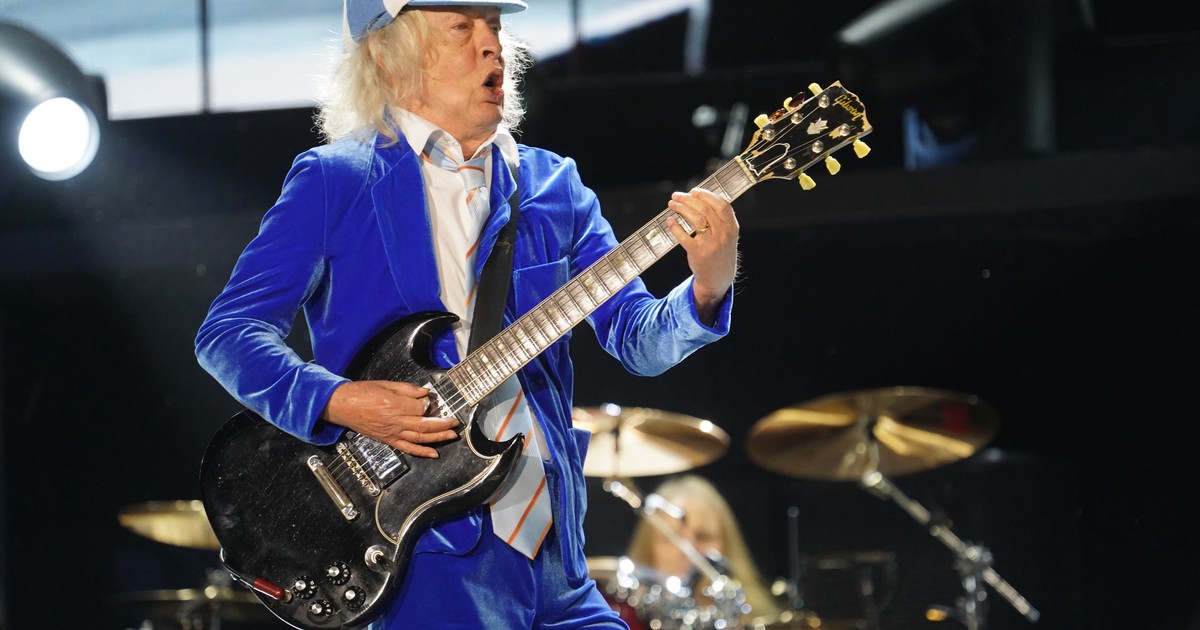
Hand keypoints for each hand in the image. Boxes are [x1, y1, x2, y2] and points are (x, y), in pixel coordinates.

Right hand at [323, 381, 459, 457]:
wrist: (342, 405)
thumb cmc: (361, 393)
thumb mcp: (386, 384)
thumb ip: (407, 389)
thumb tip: (424, 393)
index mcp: (395, 405)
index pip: (421, 407)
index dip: (430, 404)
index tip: (433, 400)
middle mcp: (395, 421)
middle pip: (425, 425)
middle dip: (443, 424)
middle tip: (455, 422)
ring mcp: (392, 432)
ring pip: (420, 438)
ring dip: (438, 438)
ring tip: (452, 435)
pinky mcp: (388, 440)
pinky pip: (407, 448)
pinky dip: (422, 452)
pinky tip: (434, 453)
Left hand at [665, 187, 739, 324]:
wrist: (719, 279)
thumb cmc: (720, 252)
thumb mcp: (728, 235)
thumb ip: (720, 219)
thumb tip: (700, 199)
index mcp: (732, 227)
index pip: (721, 204)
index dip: (706, 195)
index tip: (694, 191)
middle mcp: (723, 234)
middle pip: (704, 209)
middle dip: (688, 199)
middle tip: (676, 196)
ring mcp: (710, 244)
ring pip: (695, 219)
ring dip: (681, 208)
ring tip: (672, 204)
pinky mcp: (698, 253)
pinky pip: (684, 236)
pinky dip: (675, 227)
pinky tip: (670, 221)